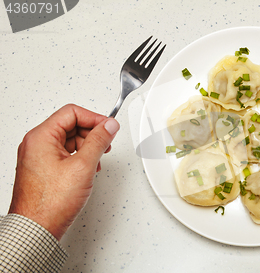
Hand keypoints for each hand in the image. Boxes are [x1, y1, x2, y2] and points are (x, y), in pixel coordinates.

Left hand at [8, 104, 119, 239]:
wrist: (37, 228)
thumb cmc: (50, 202)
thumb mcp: (83, 166)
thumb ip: (98, 141)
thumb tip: (109, 125)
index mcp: (41, 137)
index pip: (72, 113)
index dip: (94, 118)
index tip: (109, 127)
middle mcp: (36, 144)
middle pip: (71, 125)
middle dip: (92, 133)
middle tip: (106, 144)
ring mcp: (39, 156)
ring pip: (69, 140)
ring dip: (87, 147)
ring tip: (97, 160)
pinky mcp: (43, 168)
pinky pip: (65, 154)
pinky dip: (79, 158)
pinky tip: (88, 169)